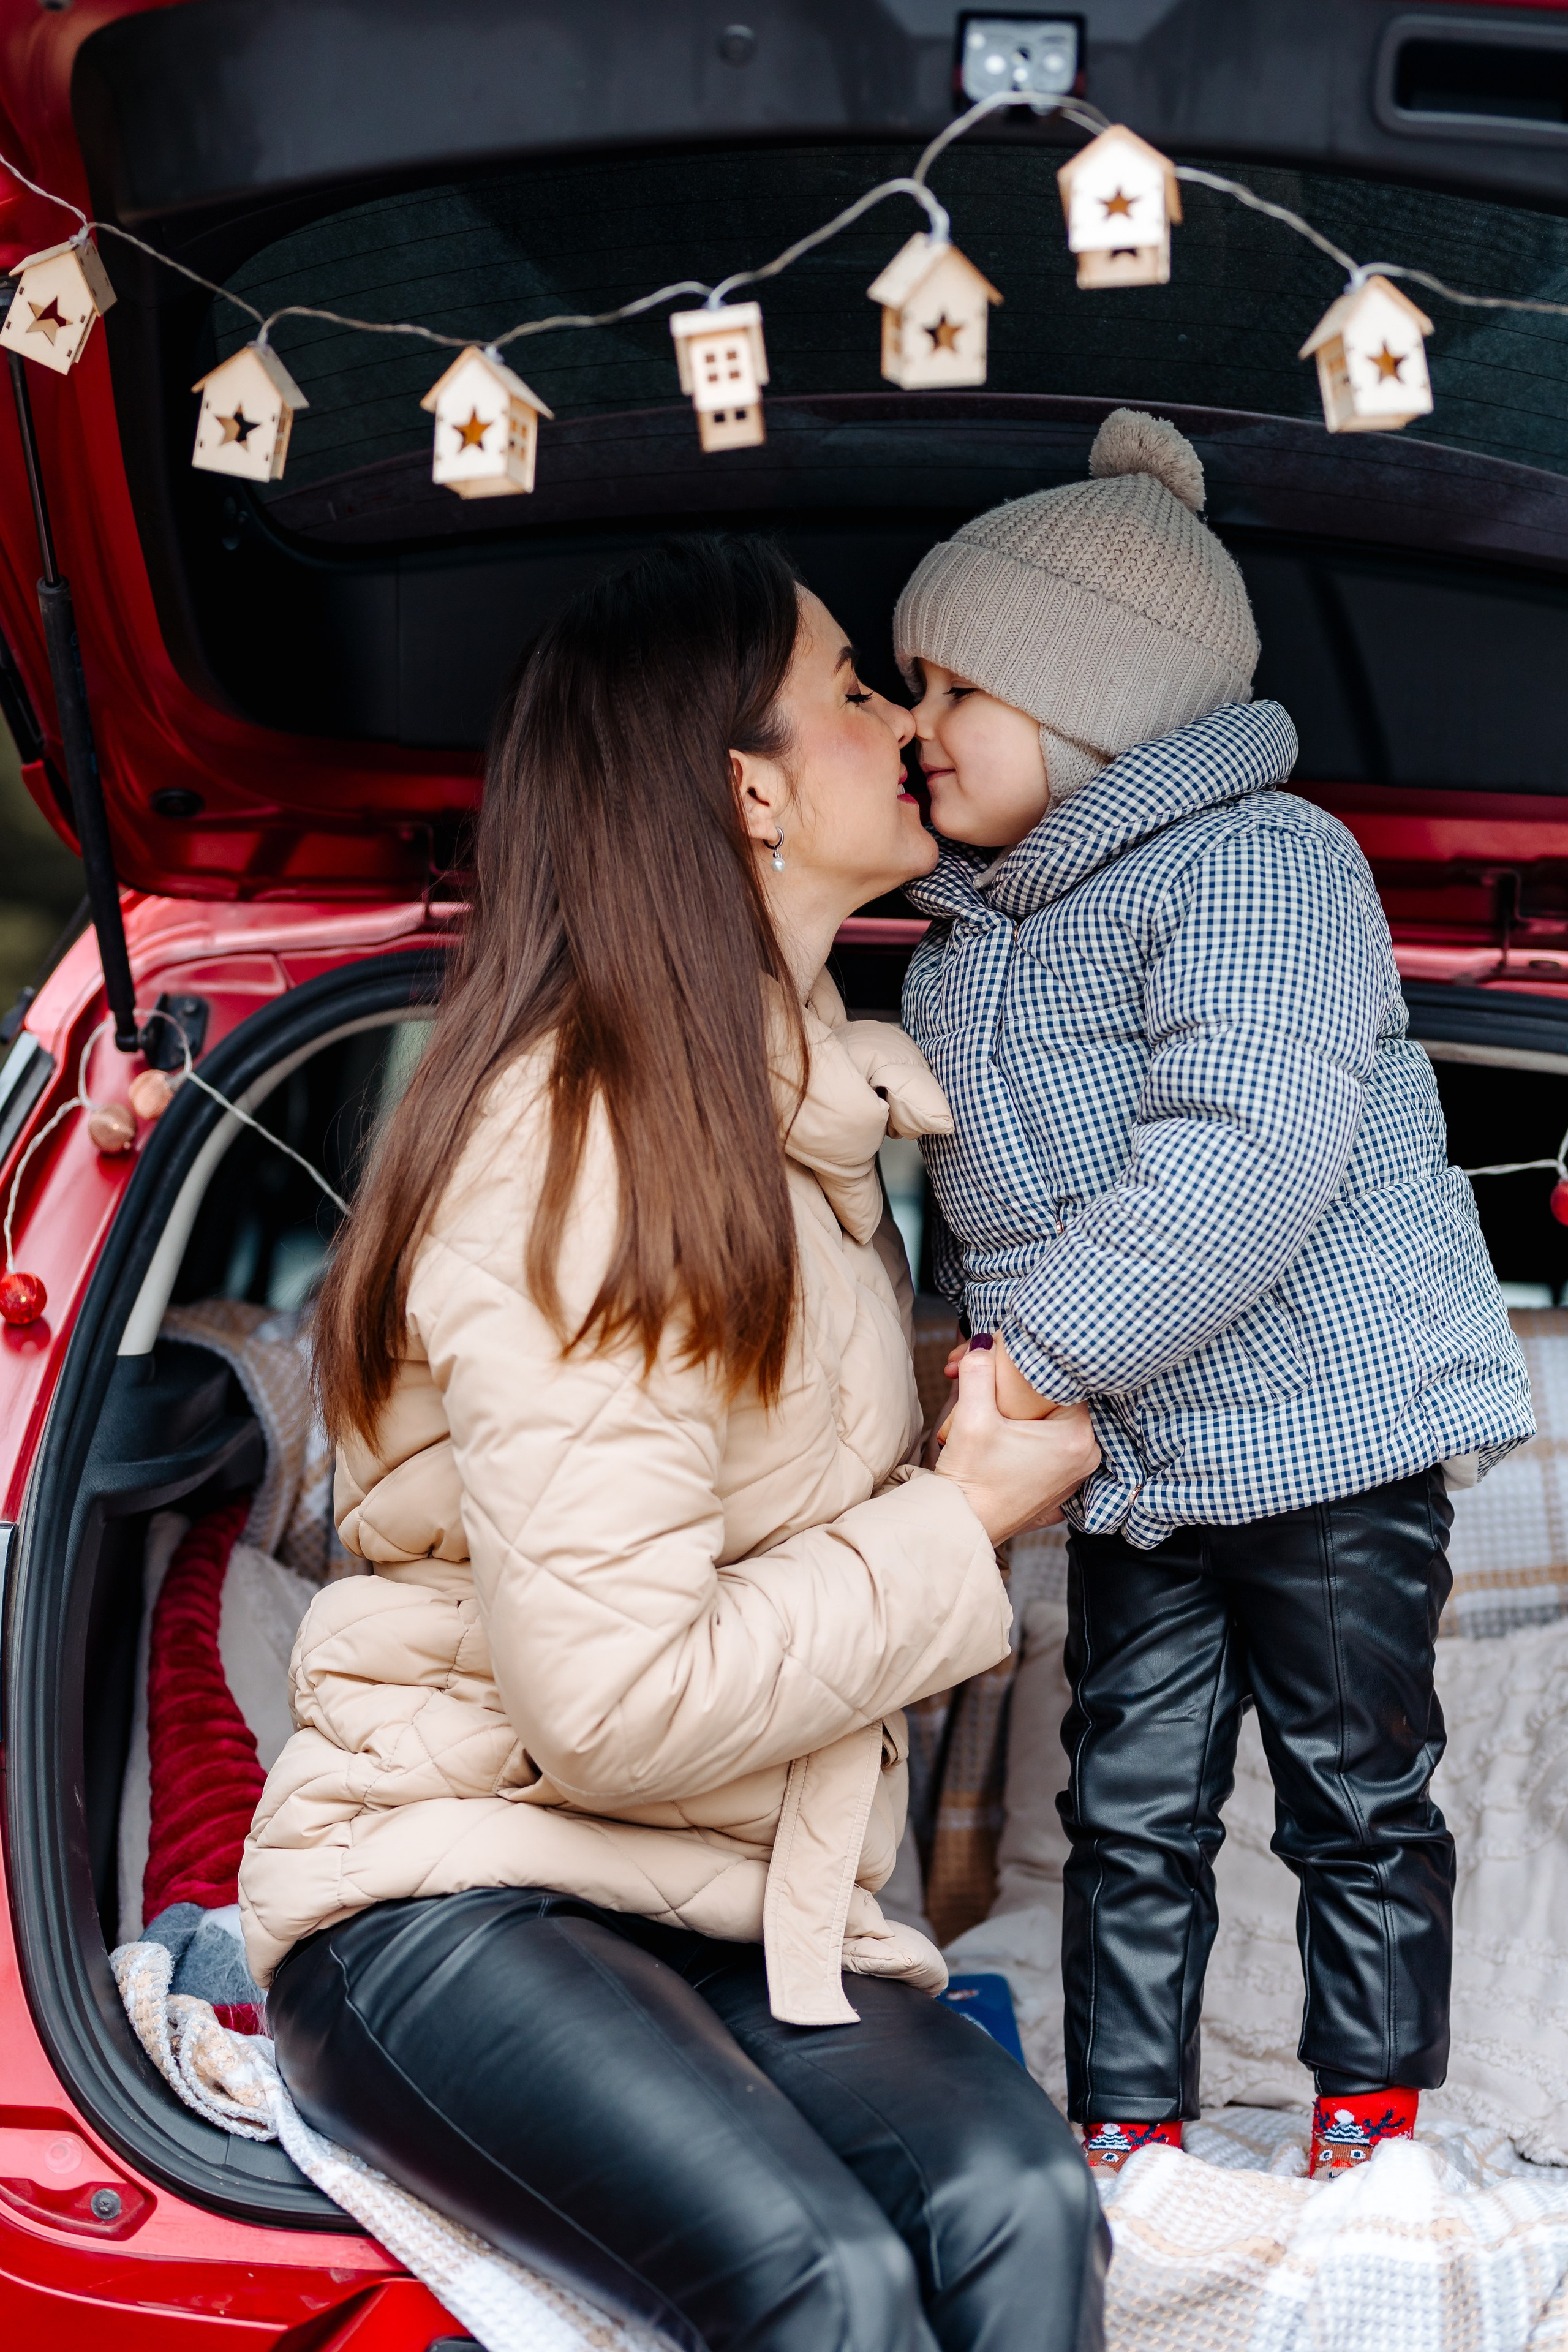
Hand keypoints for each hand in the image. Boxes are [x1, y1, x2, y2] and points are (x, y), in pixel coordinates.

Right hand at [933, 1337, 1098, 1544]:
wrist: (959, 1528)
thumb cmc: (970, 1481)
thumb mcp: (970, 1418)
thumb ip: (979, 1372)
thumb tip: (983, 1342)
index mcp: (1077, 1437)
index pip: (1058, 1379)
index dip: (1021, 1364)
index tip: (991, 1360)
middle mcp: (1086, 1456)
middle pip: (1051, 1398)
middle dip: (1011, 1383)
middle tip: (974, 1373)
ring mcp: (1073, 1473)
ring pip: (1046, 1419)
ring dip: (1014, 1405)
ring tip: (978, 1400)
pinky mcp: (1056, 1484)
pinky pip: (1045, 1444)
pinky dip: (1022, 1431)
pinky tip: (996, 1425)